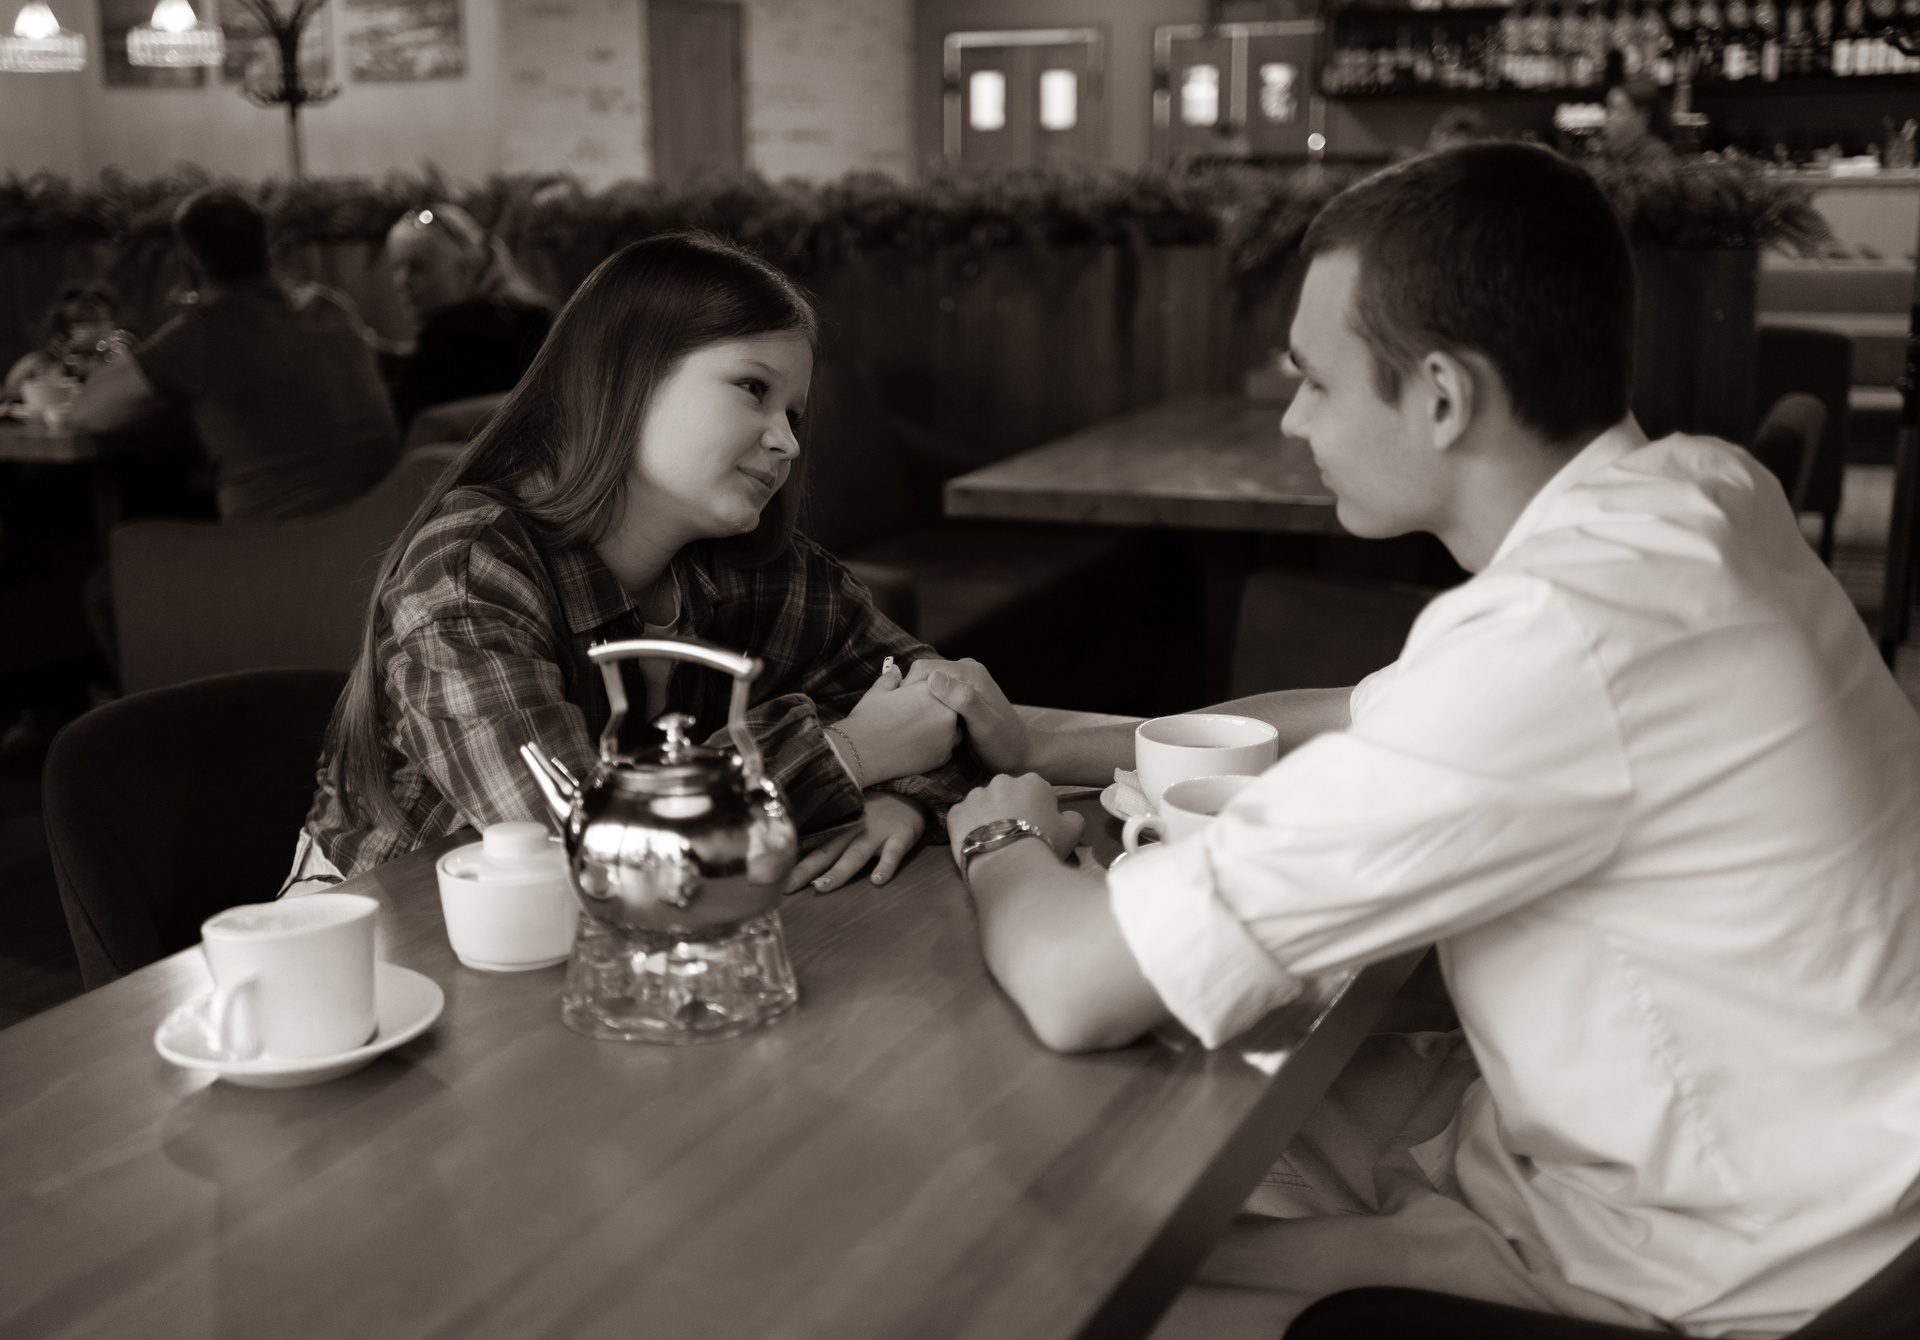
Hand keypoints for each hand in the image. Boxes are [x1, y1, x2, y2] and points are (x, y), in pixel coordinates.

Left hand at [784, 793, 927, 892]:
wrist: (912, 791)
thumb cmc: (877, 809)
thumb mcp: (852, 814)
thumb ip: (832, 832)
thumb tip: (799, 851)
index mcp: (841, 827)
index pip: (813, 846)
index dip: (794, 863)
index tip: (775, 879)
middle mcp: (854, 829)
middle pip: (827, 852)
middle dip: (807, 870)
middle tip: (788, 887)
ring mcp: (878, 832)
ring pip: (855, 854)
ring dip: (839, 871)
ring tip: (823, 887)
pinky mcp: (901, 836)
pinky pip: (893, 853)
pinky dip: (886, 866)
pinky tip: (878, 881)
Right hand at [832, 662, 960, 785]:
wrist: (862, 753)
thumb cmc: (868, 718)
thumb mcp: (878, 692)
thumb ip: (891, 679)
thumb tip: (896, 670)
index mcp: (932, 689)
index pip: (940, 686)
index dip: (927, 693)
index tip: (912, 700)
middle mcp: (946, 711)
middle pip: (950, 707)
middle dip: (937, 710)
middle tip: (914, 717)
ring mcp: (947, 735)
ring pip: (952, 729)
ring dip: (939, 729)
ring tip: (915, 732)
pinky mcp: (944, 756)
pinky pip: (946, 748)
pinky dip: (935, 747)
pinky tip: (917, 746)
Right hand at [907, 658, 1031, 774]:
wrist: (1021, 755)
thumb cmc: (1004, 745)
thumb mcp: (984, 725)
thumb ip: (963, 700)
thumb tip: (934, 679)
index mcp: (970, 672)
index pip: (924, 669)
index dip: (909, 689)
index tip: (903, 715)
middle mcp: (966, 671)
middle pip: (923, 675)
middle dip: (912, 695)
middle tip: (907, 723)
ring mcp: (963, 683)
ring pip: (927, 685)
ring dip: (918, 701)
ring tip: (915, 725)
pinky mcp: (961, 694)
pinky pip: (935, 694)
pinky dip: (927, 706)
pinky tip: (927, 725)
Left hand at [947, 773, 1084, 872]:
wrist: (1007, 862)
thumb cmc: (1044, 843)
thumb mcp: (1072, 832)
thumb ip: (1073, 818)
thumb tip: (1068, 816)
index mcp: (1032, 781)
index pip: (1038, 792)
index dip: (1040, 810)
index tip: (1039, 828)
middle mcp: (1001, 781)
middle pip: (1008, 795)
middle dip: (1011, 809)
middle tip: (1015, 835)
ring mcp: (975, 795)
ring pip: (984, 804)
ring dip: (988, 817)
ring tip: (994, 842)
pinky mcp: (955, 812)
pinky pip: (964, 818)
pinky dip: (968, 828)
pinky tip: (978, 844)